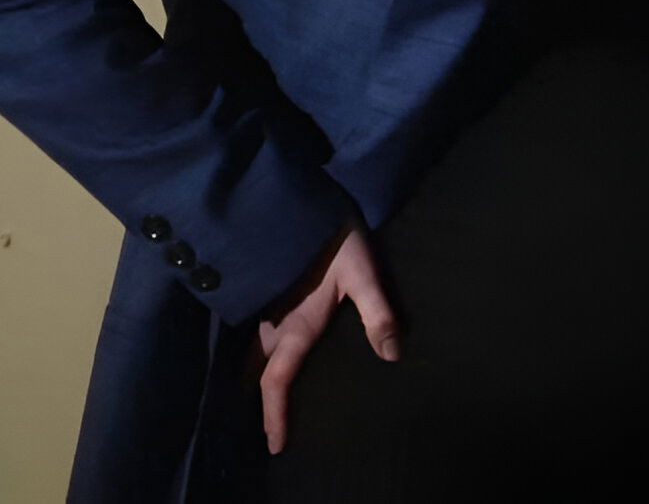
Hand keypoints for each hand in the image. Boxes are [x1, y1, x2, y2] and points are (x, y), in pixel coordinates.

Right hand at [255, 223, 398, 454]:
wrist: (309, 203)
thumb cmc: (340, 241)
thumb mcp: (365, 276)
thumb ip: (378, 313)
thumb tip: (392, 354)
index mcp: (296, 327)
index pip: (278, 381)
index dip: (275, 414)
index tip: (275, 444)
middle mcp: (276, 323)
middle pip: (260, 373)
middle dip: (261, 402)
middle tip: (267, 428)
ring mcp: (270, 308)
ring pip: (256, 353)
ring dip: (257, 377)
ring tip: (264, 398)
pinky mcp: (272, 292)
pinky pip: (259, 333)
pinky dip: (259, 354)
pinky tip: (268, 355)